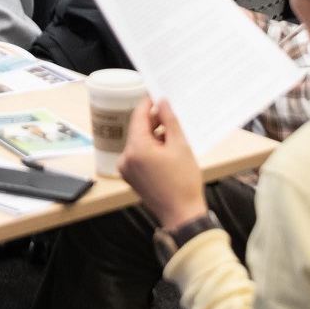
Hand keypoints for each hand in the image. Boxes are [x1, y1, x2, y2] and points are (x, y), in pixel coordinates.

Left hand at [118, 97, 206, 229]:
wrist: (182, 214)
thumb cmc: (183, 182)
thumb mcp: (180, 145)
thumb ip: (170, 120)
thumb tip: (163, 102)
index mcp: (136, 149)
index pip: (139, 117)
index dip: (148, 103)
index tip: (157, 93)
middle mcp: (126, 158)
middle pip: (139, 130)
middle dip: (155, 121)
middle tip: (171, 113)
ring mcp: (127, 169)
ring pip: (140, 142)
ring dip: (154, 136)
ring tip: (174, 134)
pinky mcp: (131, 177)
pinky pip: (139, 155)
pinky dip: (151, 149)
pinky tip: (168, 149)